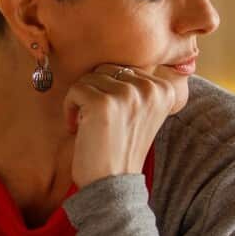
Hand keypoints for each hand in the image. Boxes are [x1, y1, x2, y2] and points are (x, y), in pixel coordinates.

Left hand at [64, 63, 176, 186]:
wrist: (112, 186)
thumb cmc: (120, 149)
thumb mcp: (141, 113)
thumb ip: (137, 86)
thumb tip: (115, 49)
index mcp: (164, 89)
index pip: (125, 67)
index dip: (112, 90)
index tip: (114, 116)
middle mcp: (150, 89)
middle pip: (107, 69)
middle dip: (95, 92)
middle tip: (97, 121)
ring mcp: (127, 95)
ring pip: (89, 77)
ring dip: (82, 101)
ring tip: (89, 125)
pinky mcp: (103, 103)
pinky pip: (75, 89)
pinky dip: (69, 109)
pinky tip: (79, 129)